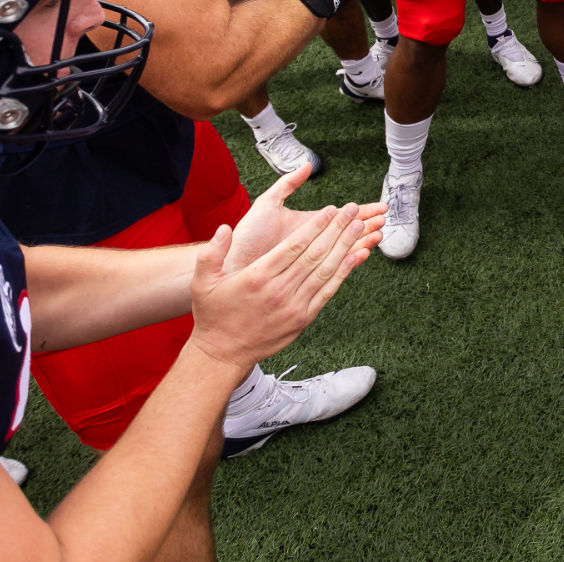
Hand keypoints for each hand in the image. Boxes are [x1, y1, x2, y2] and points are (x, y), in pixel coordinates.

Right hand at [187, 200, 379, 369]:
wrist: (223, 354)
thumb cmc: (213, 315)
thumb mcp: (203, 282)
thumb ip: (211, 253)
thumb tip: (224, 229)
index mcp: (257, 276)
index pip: (294, 245)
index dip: (316, 225)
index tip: (331, 210)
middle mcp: (279, 290)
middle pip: (315, 254)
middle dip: (336, 229)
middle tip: (352, 210)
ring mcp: (294, 306)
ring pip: (326, 270)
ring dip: (345, 246)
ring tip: (360, 226)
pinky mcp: (303, 318)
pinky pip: (329, 291)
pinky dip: (345, 272)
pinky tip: (357, 256)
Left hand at [223, 163, 388, 273]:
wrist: (233, 264)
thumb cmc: (248, 236)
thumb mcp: (268, 203)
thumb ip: (288, 184)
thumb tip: (308, 164)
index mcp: (309, 226)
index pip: (342, 218)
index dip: (362, 212)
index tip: (380, 208)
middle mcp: (313, 242)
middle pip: (348, 233)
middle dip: (368, 226)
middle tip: (384, 221)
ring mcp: (312, 259)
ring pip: (345, 249)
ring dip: (363, 242)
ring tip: (378, 236)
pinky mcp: (309, 275)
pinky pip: (335, 267)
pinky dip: (350, 261)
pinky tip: (362, 254)